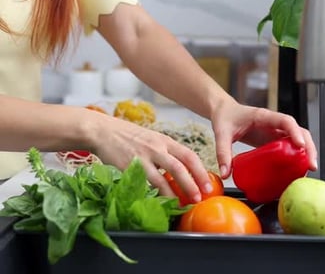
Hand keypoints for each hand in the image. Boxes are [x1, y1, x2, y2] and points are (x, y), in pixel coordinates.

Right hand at [87, 113, 211, 201]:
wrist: (103, 131)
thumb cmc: (130, 137)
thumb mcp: (153, 139)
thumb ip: (167, 152)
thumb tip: (183, 171)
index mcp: (165, 141)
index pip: (189, 156)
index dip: (201, 171)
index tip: (208, 185)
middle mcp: (156, 148)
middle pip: (179, 168)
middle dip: (192, 184)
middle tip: (200, 198)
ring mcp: (141, 158)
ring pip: (161, 179)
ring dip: (173, 194)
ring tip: (181, 204)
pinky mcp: (127, 167)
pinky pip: (142, 184)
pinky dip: (151, 194)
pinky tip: (158, 202)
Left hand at [210, 101, 317, 178]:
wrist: (224, 112)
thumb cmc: (226, 117)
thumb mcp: (222, 133)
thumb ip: (223, 153)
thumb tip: (225, 174)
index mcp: (264, 116)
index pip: (286, 121)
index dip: (295, 132)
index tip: (301, 146)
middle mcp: (274, 123)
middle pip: (299, 131)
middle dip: (309, 147)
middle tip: (311, 164)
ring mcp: (276, 131)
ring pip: (299, 139)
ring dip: (307, 152)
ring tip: (308, 169)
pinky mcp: (274, 140)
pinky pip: (290, 147)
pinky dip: (297, 156)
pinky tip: (297, 169)